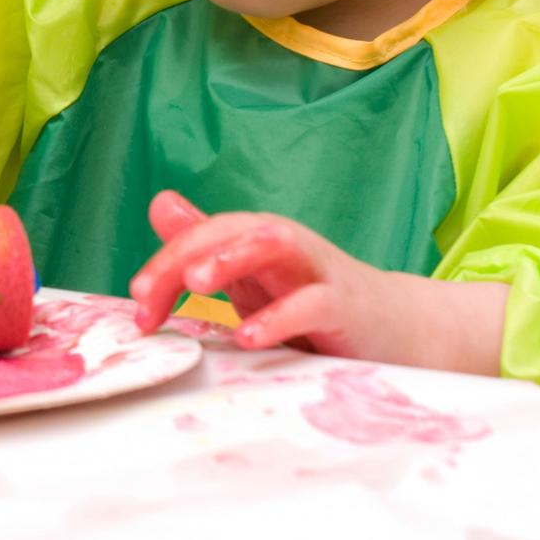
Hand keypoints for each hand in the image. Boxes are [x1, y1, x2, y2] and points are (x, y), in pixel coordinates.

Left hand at [129, 191, 507, 374]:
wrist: (403, 332)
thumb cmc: (318, 304)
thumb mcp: (254, 276)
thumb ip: (208, 245)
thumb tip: (160, 203)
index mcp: (257, 241)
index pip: (201, 238)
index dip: (162, 266)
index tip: (135, 308)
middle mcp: (286, 246)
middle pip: (231, 229)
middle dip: (183, 255)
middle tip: (144, 291)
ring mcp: (319, 272)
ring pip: (274, 245)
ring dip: (230, 258)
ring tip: (194, 284)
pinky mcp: (348, 306)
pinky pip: (314, 304)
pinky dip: (280, 317)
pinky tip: (248, 336)